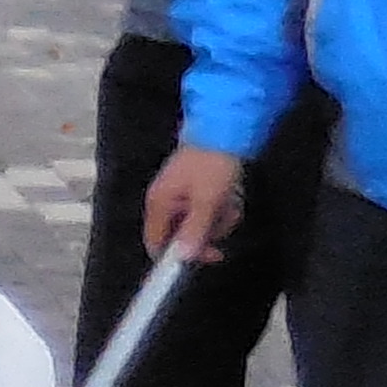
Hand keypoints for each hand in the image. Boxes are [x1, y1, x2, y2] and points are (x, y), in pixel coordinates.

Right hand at [141, 145, 245, 265]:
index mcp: (159, 203)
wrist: (226, 128)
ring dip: (218, 220)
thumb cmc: (212, 163)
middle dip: (206, 233)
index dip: (177, 256)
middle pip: (180, 235)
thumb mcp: (208, 200)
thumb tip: (184, 257)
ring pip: (197, 224)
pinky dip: (220, 208)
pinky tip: (230, 197)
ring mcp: (180, 195)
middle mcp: (165, 202)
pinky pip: (206, 210)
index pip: (156, 243)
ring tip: (230, 204)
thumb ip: (195, 230)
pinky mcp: (195, 189)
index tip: (205, 256)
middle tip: (225, 224)